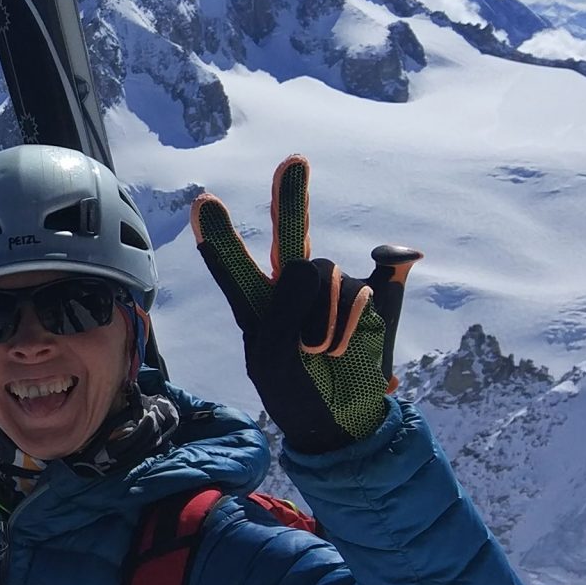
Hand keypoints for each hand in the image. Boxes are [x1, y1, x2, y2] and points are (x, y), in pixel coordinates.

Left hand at [191, 156, 418, 454]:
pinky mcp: (371, 301)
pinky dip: (375, 293)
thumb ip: (281, 315)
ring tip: (324, 354)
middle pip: (292, 238)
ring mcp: (333, 293)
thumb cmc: (295, 393)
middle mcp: (294, 292)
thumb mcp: (273, 362)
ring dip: (327, 322)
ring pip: (329, 278)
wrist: (342, 423)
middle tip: (294, 161)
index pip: (234, 266)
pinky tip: (380, 294)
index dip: (222, 237)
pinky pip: (378, 280)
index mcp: (258, 308)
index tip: (205, 202)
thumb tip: (314, 264)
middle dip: (292, 199)